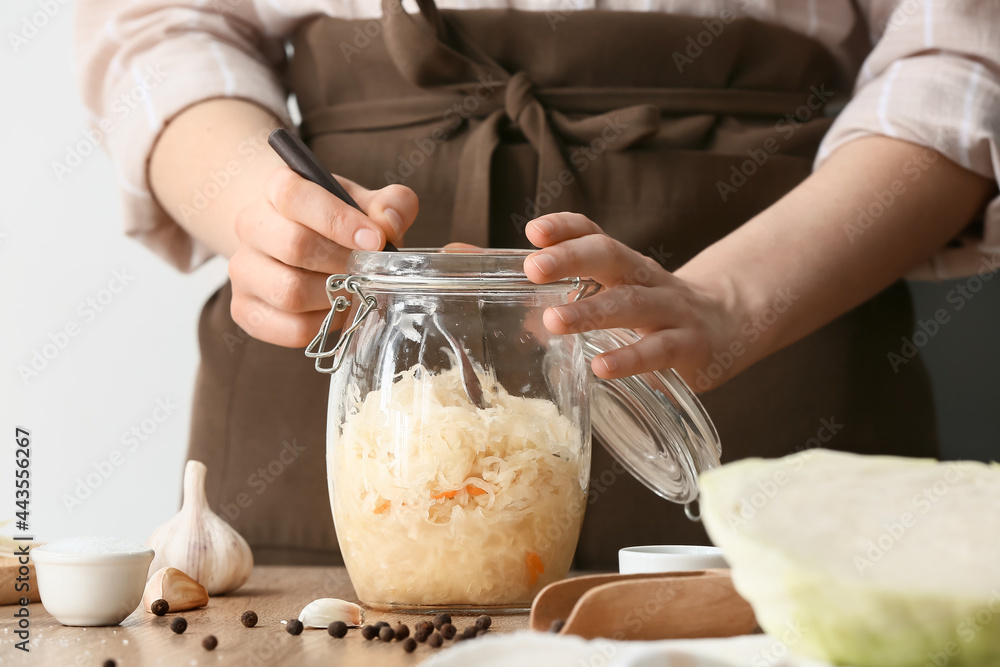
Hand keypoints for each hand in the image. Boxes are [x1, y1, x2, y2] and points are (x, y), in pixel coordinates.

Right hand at [229, 168, 417, 346]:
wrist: (301, 244)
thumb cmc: (338, 224)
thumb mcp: (366, 204)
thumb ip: (390, 205)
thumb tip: (389, 224)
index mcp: (278, 188)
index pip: (295, 197)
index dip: (338, 220)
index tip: (375, 239)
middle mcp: (250, 225)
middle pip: (293, 246)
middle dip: (343, 263)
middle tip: (368, 270)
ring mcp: (243, 270)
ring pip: (289, 292)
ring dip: (335, 297)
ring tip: (354, 291)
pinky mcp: (245, 310)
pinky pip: (290, 328)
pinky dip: (324, 325)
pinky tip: (337, 310)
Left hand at [523, 213, 743, 390]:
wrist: (733, 324)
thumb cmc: (657, 313)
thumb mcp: (619, 295)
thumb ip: (568, 298)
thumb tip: (510, 308)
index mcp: (625, 266)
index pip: (595, 234)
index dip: (566, 229)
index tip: (534, 232)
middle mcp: (647, 279)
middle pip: (611, 256)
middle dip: (571, 258)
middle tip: (533, 269)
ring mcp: (672, 310)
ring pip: (632, 303)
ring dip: (592, 311)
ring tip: (554, 321)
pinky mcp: (691, 346)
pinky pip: (659, 350)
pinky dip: (630, 358)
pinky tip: (602, 367)